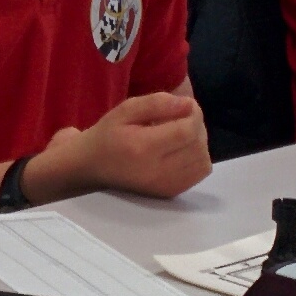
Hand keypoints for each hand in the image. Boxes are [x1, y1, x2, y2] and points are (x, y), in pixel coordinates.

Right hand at [35, 87, 209, 200]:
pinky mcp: (170, 192)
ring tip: (182, 133)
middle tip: (182, 117)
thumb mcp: (126, 109)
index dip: (194, 114)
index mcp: (143, 147)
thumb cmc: (108, 135)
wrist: (92, 168)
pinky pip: (199, 173)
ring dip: (199, 142)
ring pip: (203, 160)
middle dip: (197, 126)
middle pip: (197, 145)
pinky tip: (182, 150)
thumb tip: (188, 105)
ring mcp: (165, 185)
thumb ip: (157, 103)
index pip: (187, 131)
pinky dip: (197, 158)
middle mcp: (157, 171)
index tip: (185, 105)